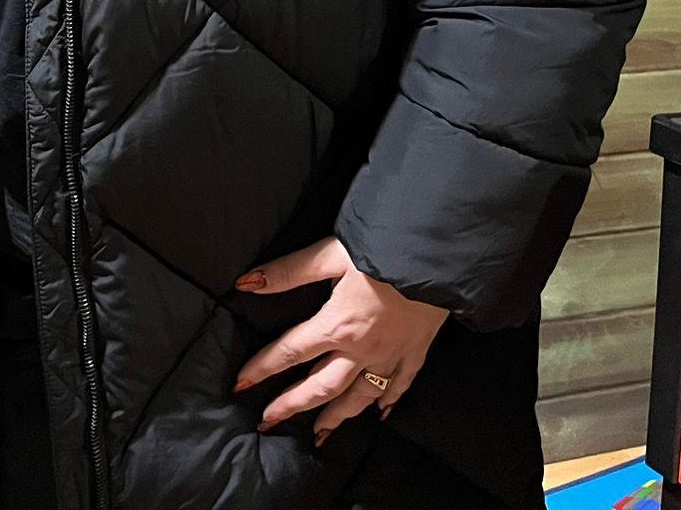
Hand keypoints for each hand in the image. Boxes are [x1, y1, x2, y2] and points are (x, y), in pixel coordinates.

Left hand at [232, 237, 446, 445]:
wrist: (440, 255)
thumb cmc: (384, 248)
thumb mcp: (332, 254)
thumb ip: (289, 272)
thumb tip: (246, 284)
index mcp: (337, 324)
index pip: (291, 351)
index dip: (263, 368)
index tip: (241, 385)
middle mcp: (362, 349)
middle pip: (321, 386)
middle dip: (293, 405)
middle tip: (270, 421)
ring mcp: (392, 355)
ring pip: (359, 396)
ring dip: (337, 416)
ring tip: (320, 432)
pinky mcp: (417, 352)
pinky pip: (401, 386)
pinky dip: (388, 402)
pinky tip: (380, 413)